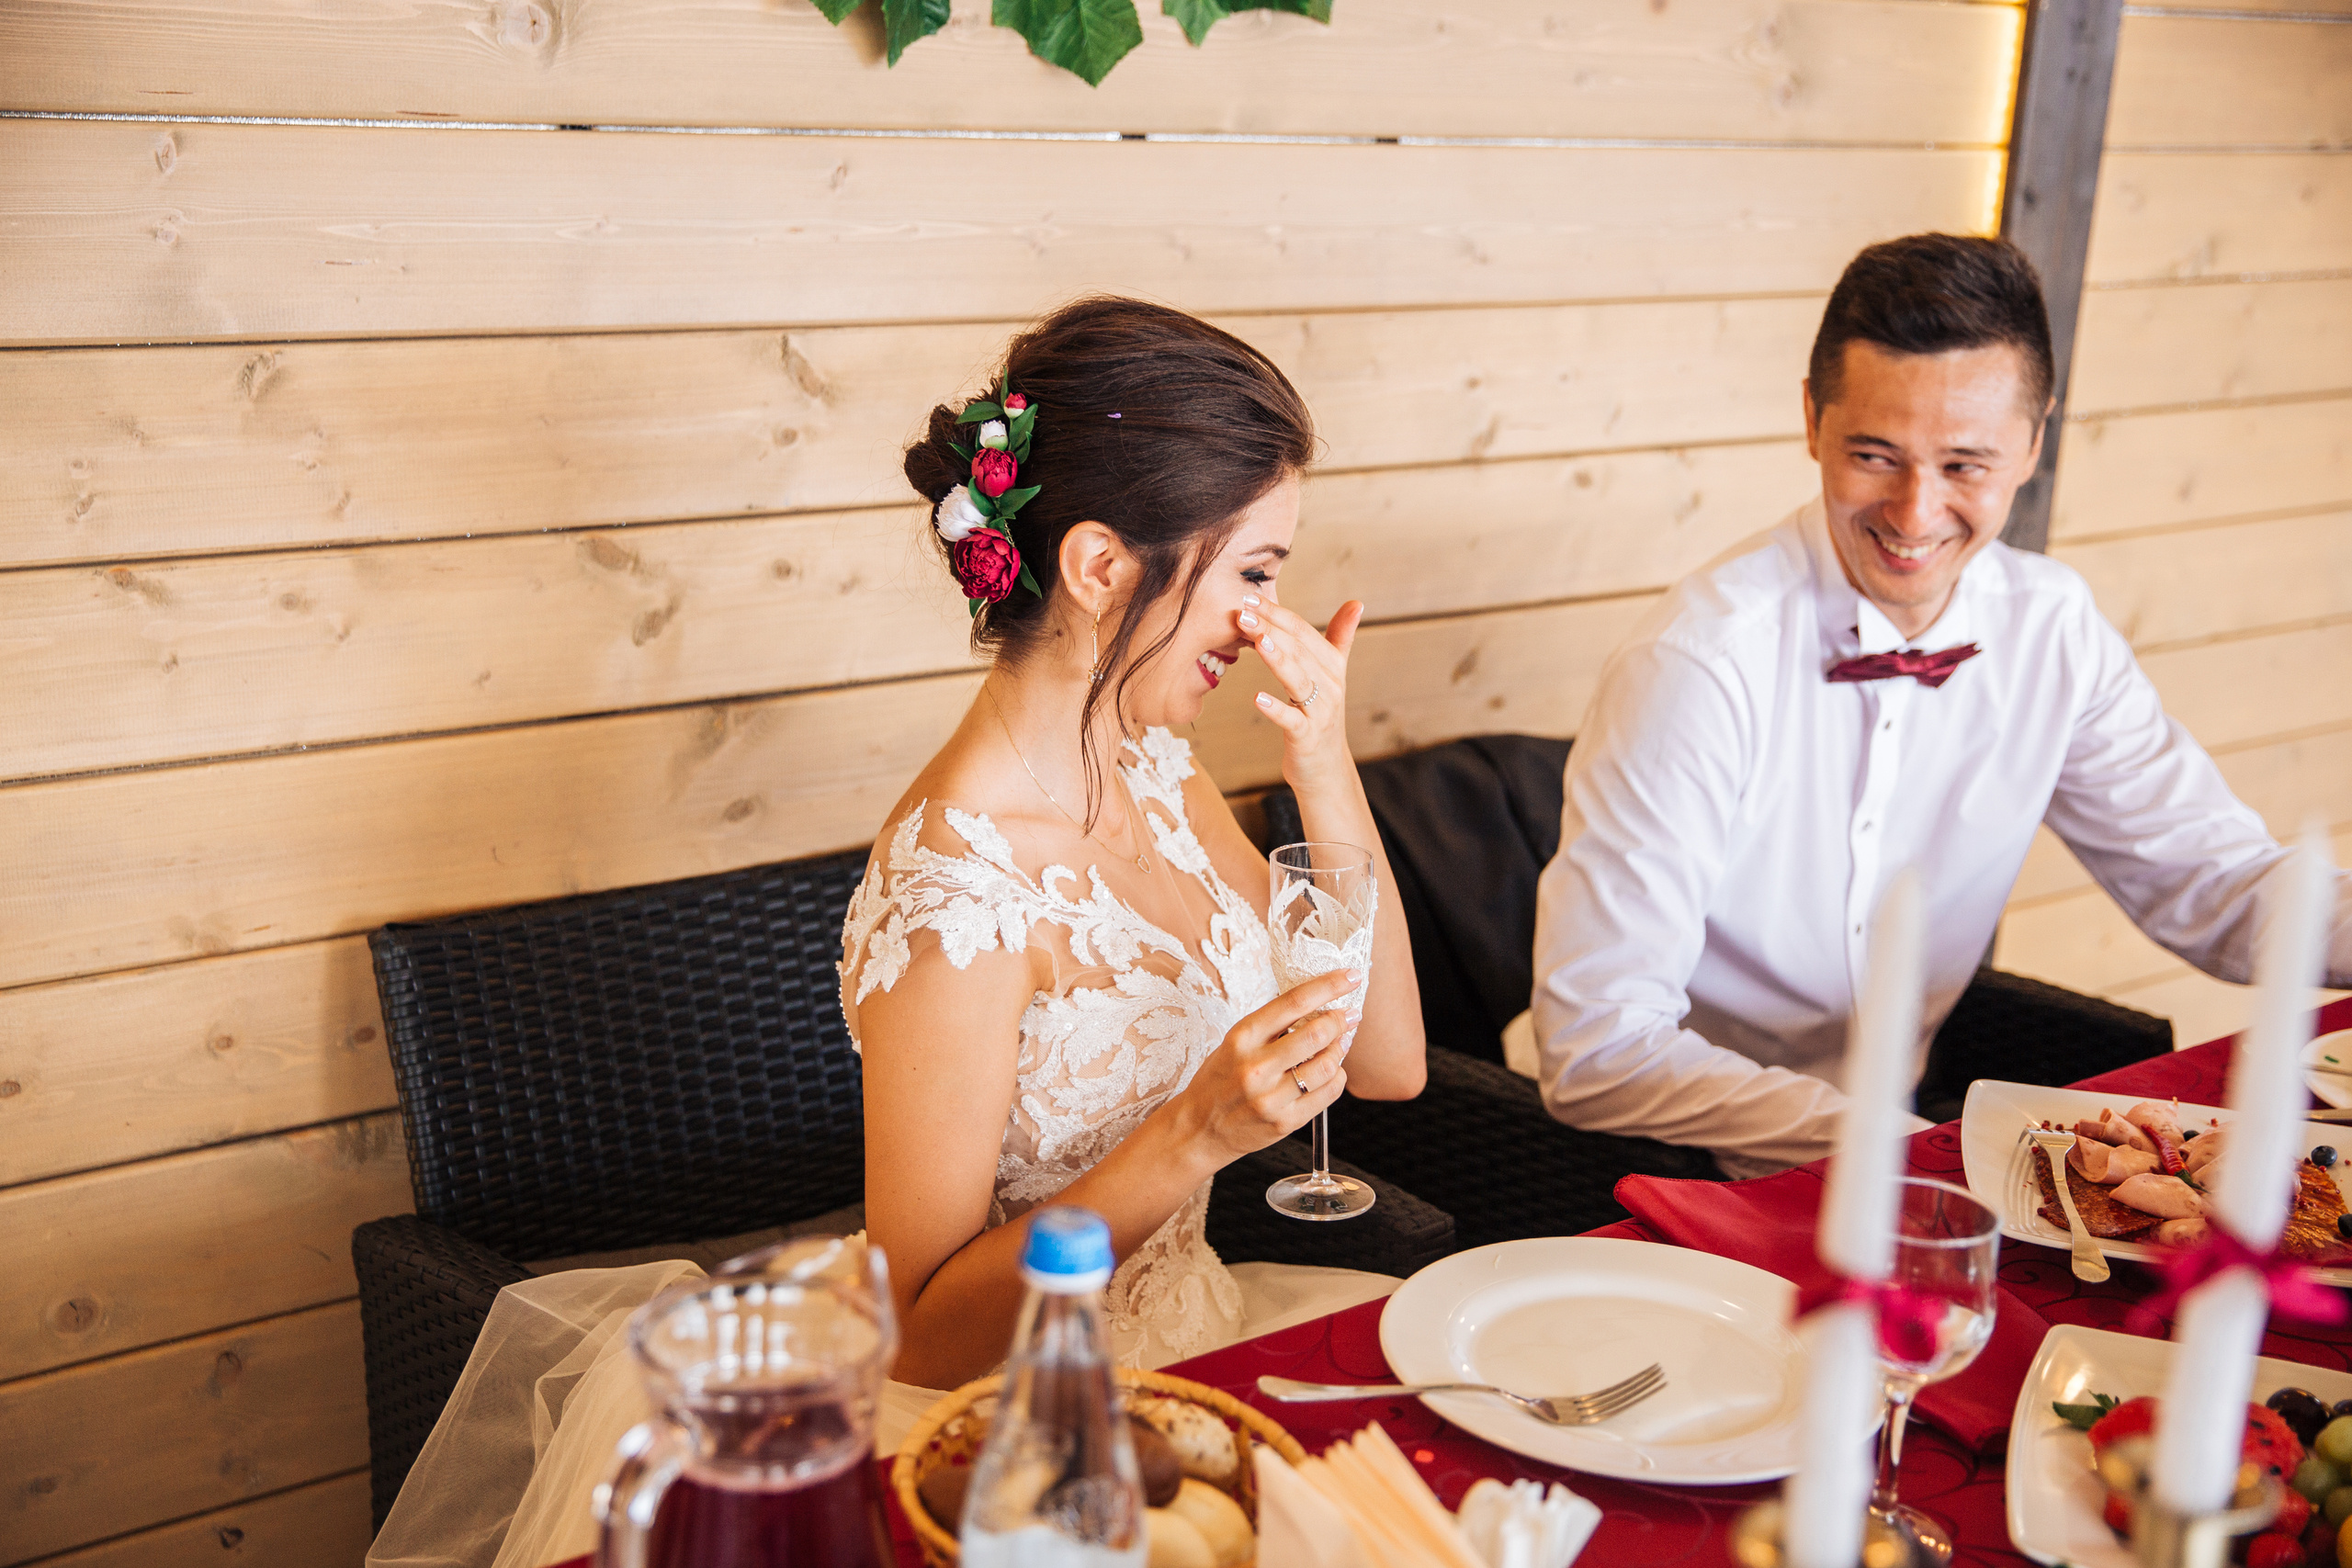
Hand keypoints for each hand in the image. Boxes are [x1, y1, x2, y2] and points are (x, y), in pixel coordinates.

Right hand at [1177, 968, 1360, 1163]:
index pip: (1293, 1002)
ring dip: (1340, 1050)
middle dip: (1340, 1019)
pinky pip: (1327, 1094)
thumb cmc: (1219, 1081)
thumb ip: (1271, 1028)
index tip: (1350, 976)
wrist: (1198, 1130)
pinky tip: (1332, 1071)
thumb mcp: (1234, 1044)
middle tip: (1350, 1015)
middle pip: (1316, 1034)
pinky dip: (1337, 1077)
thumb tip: (1317, 1006)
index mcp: (1242, 1038)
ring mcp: (1270, 1098)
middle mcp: (1256, 1067)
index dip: (1328, 986)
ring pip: (1326, 1066)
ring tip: (1339, 1044)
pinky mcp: (1284, 1122)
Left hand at [1241, 594, 1361, 795]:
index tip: (1250, 597)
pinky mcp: (1307, 738)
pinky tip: (1257, 699)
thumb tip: (1357, 603)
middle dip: (1270, 628)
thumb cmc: (1321, 716)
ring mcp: (1320, 712)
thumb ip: (1341, 638)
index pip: (1303, 632)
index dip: (1277, 613)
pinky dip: (1275, 709)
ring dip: (1277, 659)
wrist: (1326, 768)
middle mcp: (1330, 686)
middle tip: (1241, 611)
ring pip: (1298, 680)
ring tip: (1257, 640)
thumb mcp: (1332, 676)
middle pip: (1298, 651)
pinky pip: (1291, 720)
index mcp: (1332, 666)